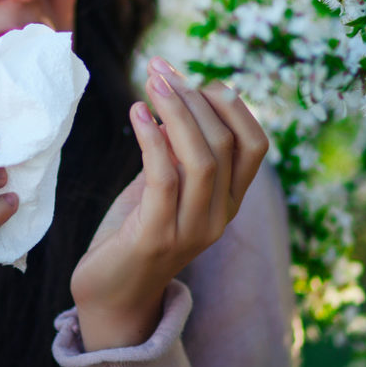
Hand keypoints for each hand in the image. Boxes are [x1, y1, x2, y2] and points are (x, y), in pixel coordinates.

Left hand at [70, 57, 268, 350]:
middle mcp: (220, 216)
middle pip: (225, 143)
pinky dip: (152, 139)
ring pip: (201, 158)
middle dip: (193, 97)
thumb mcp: (163, 184)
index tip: (190, 76)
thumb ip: (175, 150)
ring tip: (151, 82)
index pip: (255, 143)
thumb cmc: (134, 232)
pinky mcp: (156, 237)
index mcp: (229, 201)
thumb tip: (174, 95)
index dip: (229, 103)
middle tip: (160, 71)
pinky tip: (136, 114)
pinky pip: (164, 178)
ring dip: (175, 111)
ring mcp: (192, 230)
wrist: (110, 295)